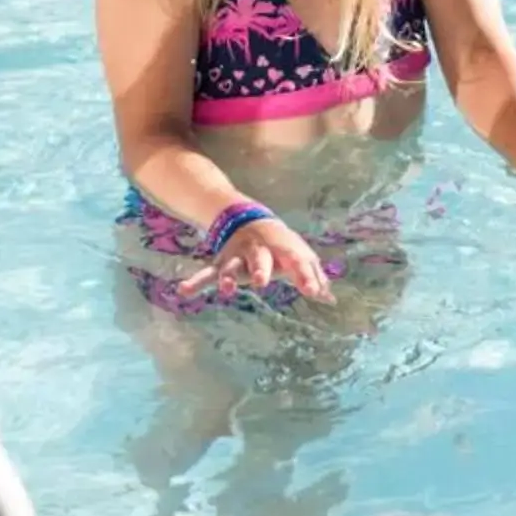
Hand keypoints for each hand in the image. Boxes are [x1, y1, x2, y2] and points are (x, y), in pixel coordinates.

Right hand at [176, 215, 332, 305]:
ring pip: (232, 266)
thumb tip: (331, 298)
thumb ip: (314, 276)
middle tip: (263, 282)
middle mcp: (259, 250)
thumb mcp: (299, 255)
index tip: (313, 292)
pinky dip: (196, 282)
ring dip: (228, 277)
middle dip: (261, 269)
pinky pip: (207, 272)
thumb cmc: (280, 244)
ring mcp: (238, 256)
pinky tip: (184, 291)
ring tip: (225, 289)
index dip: (305, 275)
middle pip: (260, 259)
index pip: (296, 261)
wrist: (248, 217)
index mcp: (281, 248)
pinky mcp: (222, 262)